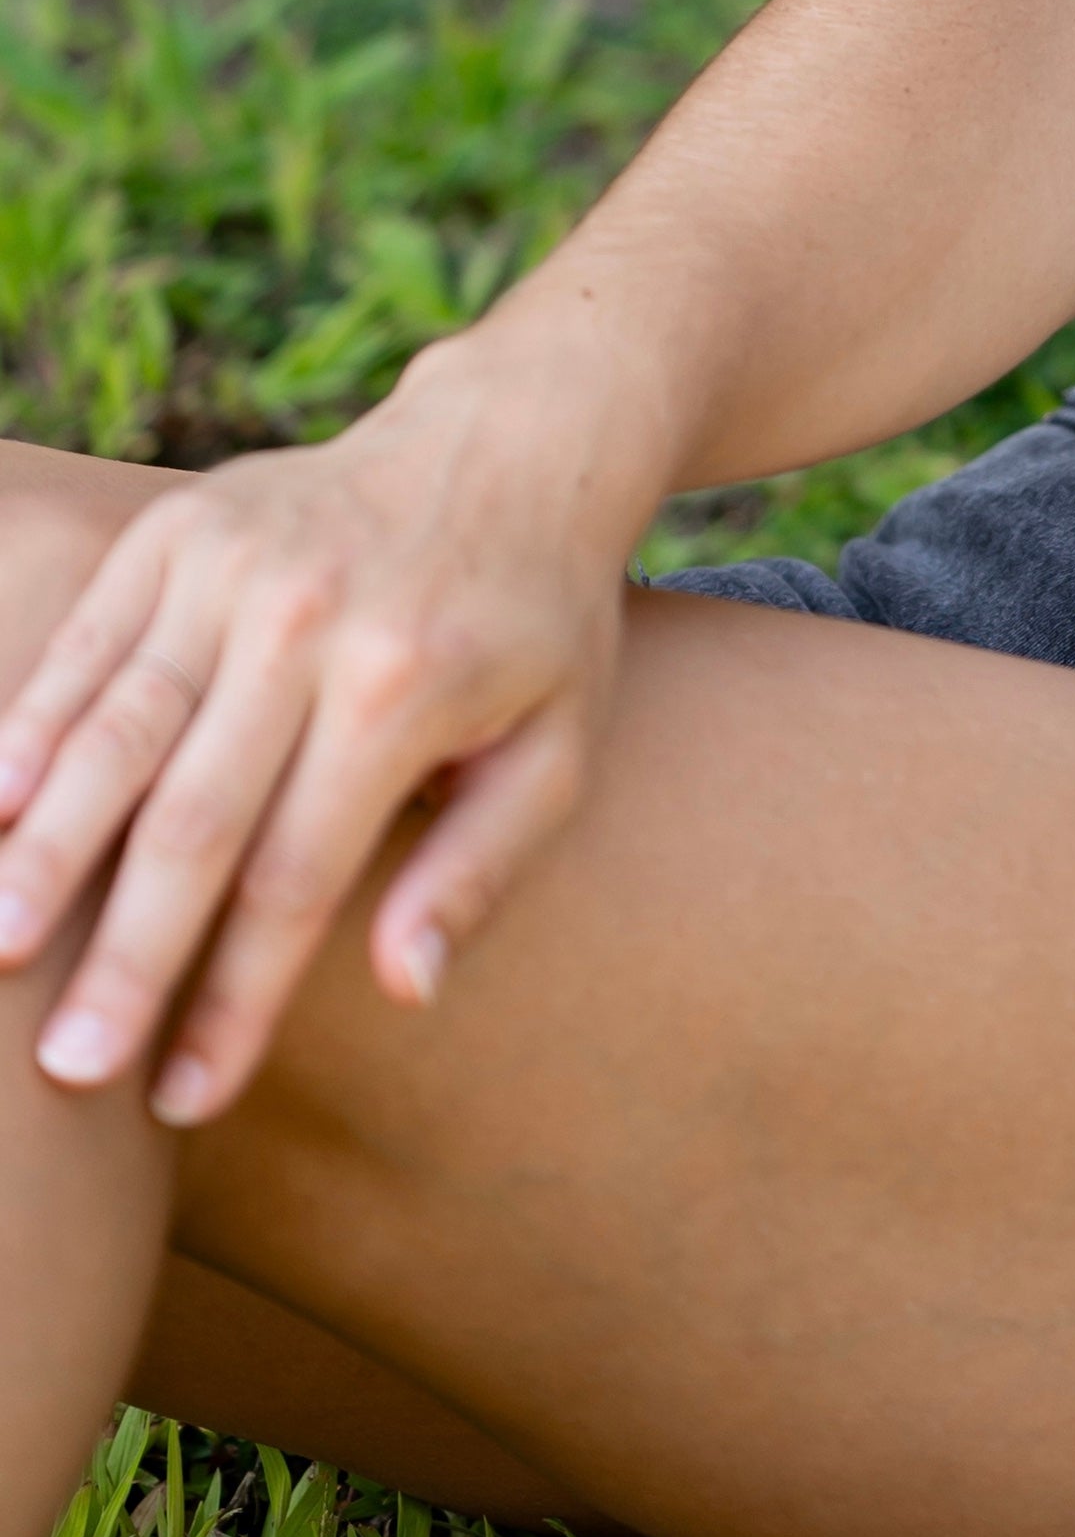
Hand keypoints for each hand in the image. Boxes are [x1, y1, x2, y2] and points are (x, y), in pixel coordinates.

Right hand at [0, 351, 652, 1126]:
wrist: (518, 439)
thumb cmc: (536, 622)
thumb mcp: (560, 742)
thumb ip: (481, 868)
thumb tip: (402, 989)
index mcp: (407, 687)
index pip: (298, 879)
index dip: (236, 999)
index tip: (187, 1098)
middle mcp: (313, 621)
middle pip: (193, 822)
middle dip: (125, 958)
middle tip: (71, 1071)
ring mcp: (238, 566)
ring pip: (115, 734)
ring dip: (46, 854)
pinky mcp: (181, 530)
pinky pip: (87, 647)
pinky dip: (25, 732)